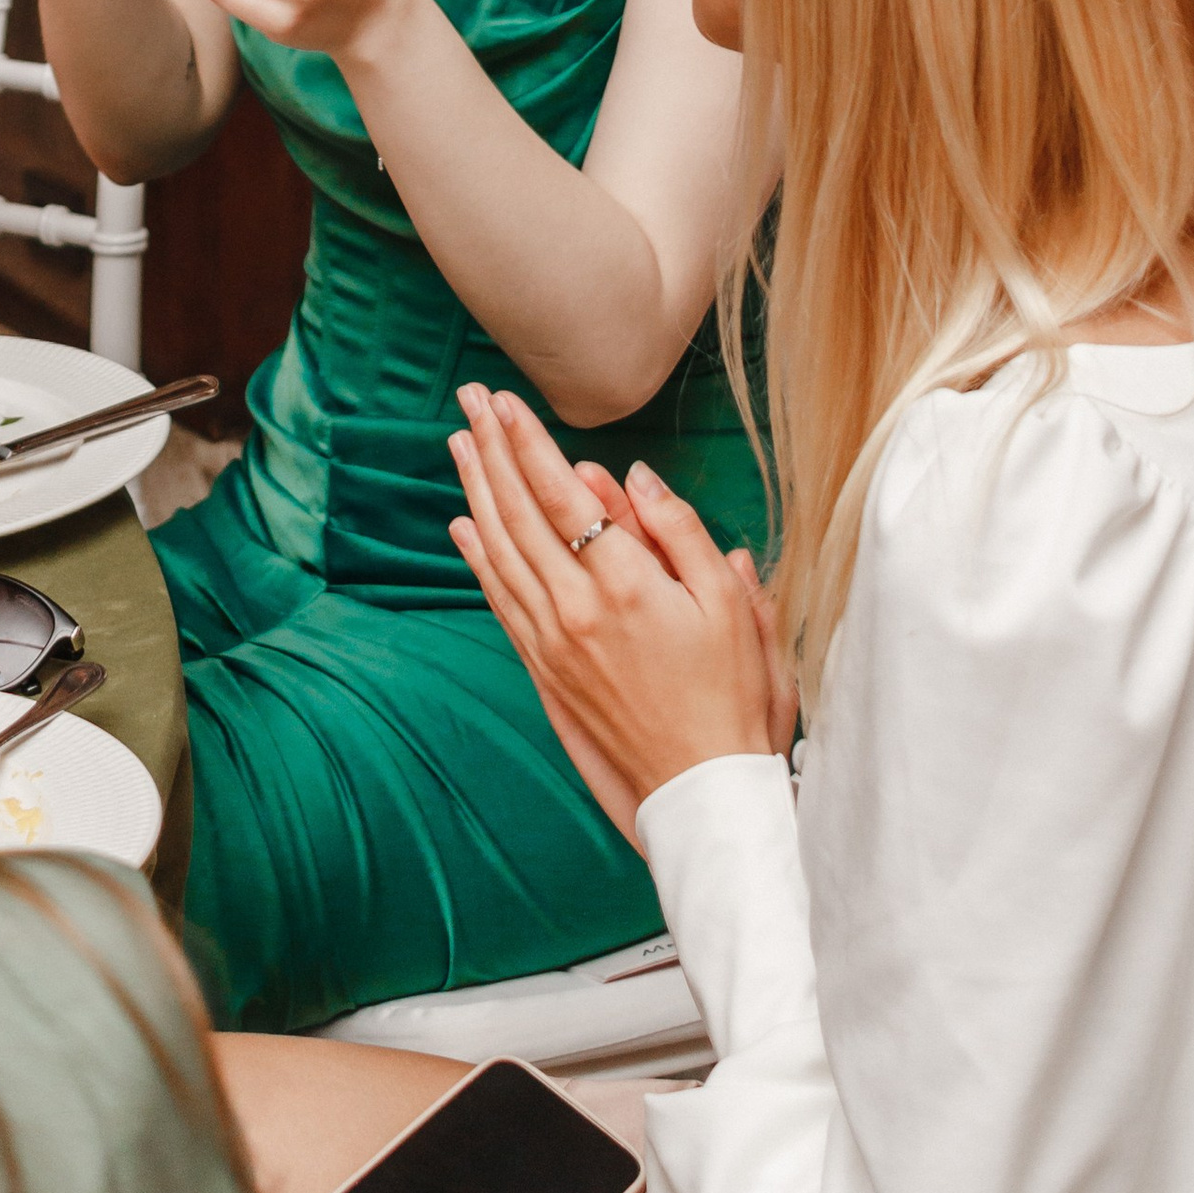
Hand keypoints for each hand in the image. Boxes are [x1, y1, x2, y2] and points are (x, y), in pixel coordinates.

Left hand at [447, 387, 793, 844]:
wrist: (704, 793)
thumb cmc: (733, 697)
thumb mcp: (731, 606)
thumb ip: (680, 533)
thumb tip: (633, 477)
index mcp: (627, 586)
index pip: (563, 496)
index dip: (529, 443)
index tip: (503, 401)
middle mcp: (577, 610)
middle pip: (519, 513)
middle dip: (492, 450)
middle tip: (467, 399)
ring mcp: (554, 642)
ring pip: (501, 551)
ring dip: (476, 492)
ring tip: (459, 444)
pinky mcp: (545, 670)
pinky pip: (500, 600)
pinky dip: (477, 558)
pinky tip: (463, 526)